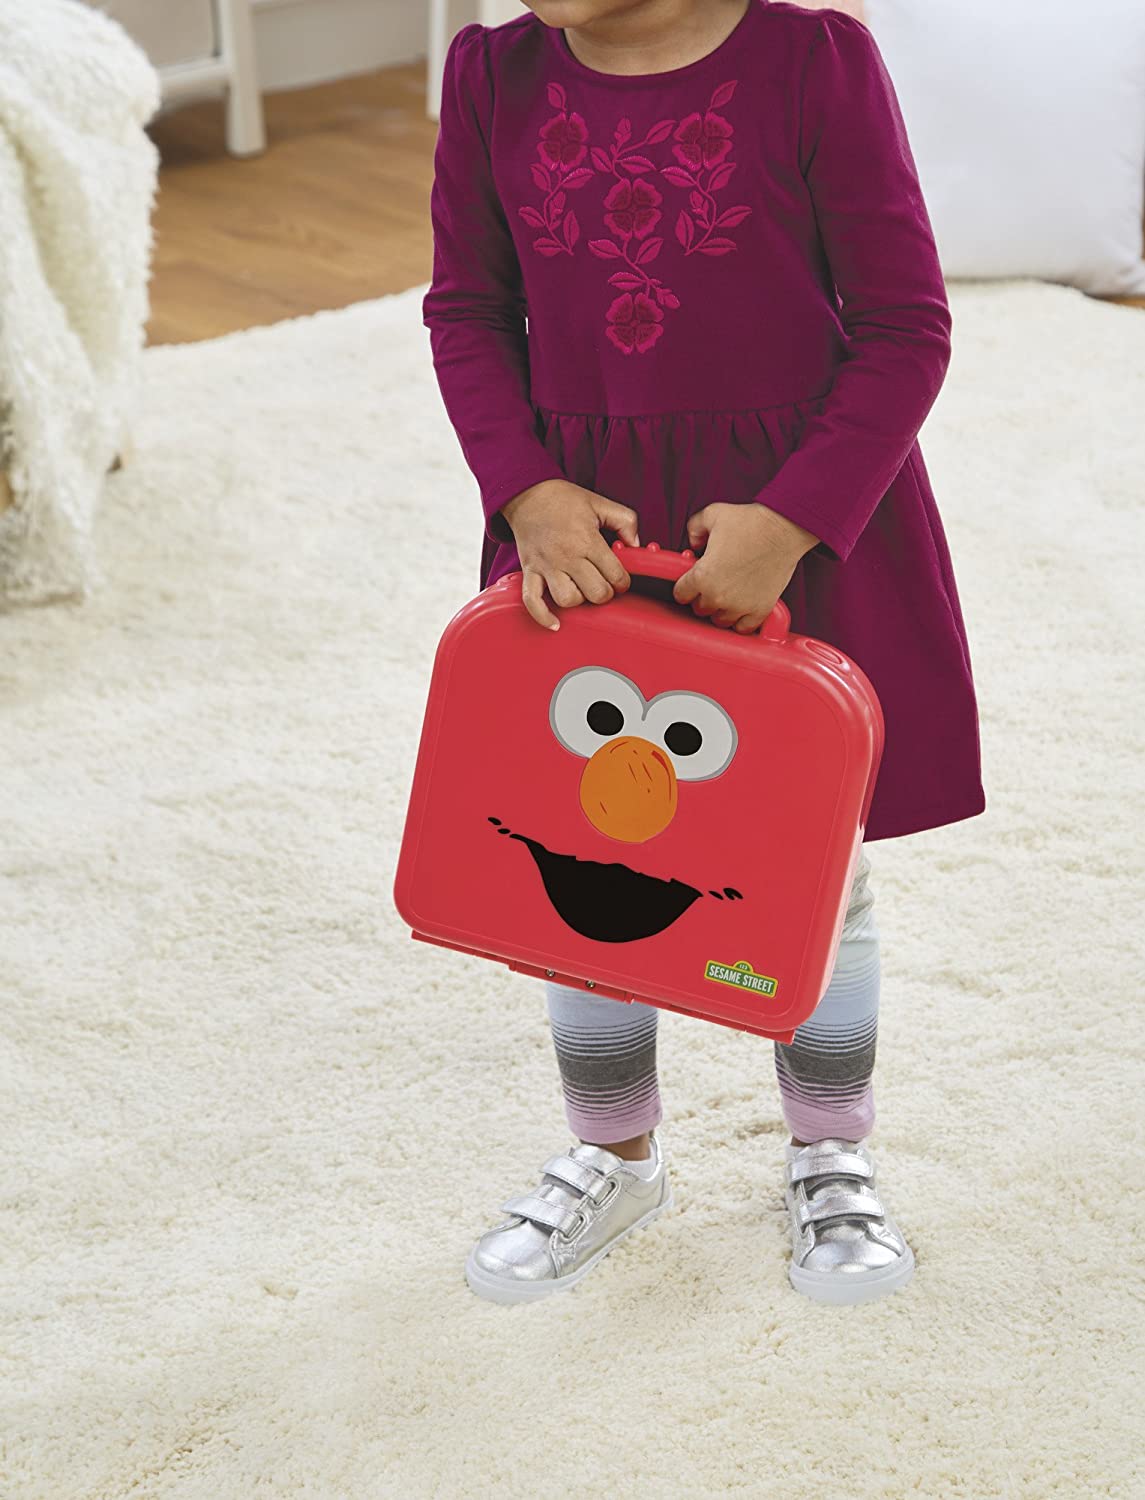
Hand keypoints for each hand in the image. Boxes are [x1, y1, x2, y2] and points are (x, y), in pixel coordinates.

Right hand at [500, 479, 640, 630]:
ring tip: (581, 590)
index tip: (620, 579)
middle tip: (604, 585)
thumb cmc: (564, 500)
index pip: (615, 575)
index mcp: (587, 540)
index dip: (623, 582)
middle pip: (595, 593)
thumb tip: (636, 545)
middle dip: (605, 593)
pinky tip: (555, 623)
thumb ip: (626, 522)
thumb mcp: (601, 503)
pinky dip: (543, 616)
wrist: (527, 495)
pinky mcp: (530, 571)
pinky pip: (532, 601)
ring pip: (568, 600)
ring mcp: (546, 566)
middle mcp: (567, 556)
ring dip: (579, 600)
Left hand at [673, 503, 819, 632]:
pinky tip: (742, 608)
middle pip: (700, 609)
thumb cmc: (751, 522)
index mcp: (702, 576)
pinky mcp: (760, 610)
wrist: (783, 530)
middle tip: (712, 583)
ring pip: (720, 620)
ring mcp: (740, 606)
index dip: (685, 585)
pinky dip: (741, 621)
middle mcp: (718, 596)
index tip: (692, 581)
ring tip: (727, 594)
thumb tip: (694, 542)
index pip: (681, 594)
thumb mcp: (712, 515)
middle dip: (702, 596)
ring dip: (721, 610)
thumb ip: (695, 529)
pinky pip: (743, 628)